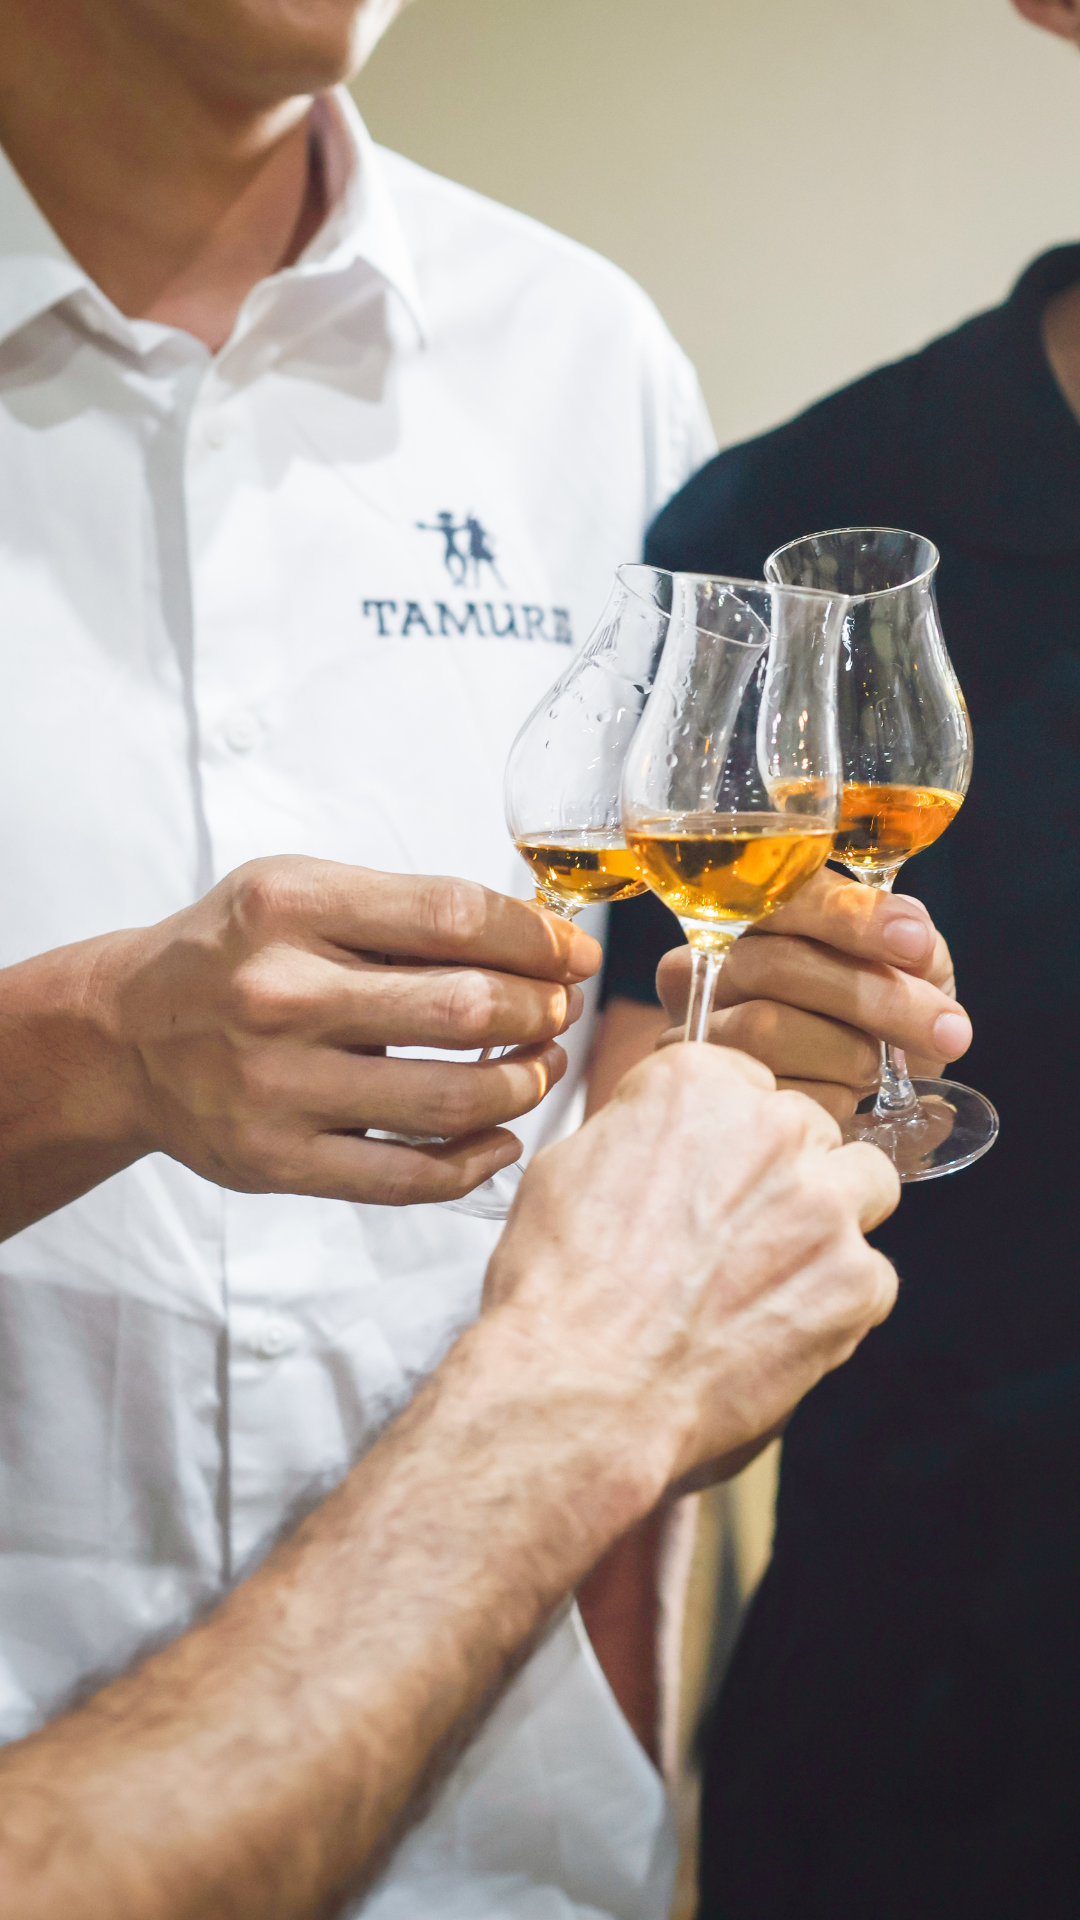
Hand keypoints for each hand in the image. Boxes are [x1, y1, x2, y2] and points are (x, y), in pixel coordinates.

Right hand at [100, 857, 599, 1204]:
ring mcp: (278, 1087)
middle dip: (540, 1010)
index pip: (453, 916)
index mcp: (290, 908)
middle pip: (466, 1008)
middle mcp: (279, 996)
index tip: (573, 952)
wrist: (125, 1036)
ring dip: (524, 1084)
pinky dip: (476, 1161)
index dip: (536, 938)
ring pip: (451, 1099)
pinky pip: (408, 1177)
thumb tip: (538, 937)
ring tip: (539, 1067)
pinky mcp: (279, 1162)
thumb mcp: (301, 892)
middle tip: (560, 1010)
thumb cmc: (234, 955)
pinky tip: (502, 1138)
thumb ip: (405, 910)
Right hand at [483, 1043, 898, 1496]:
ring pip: (862, 1187)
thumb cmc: (561, 1286)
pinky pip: (870, 1276)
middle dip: (783, 1174)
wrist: (583, 1388)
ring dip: (829, 1221)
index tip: (712, 1170)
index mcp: (697, 1083)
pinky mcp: (856, 1280)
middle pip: (809, 1131)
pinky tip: (775, 1329)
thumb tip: (664, 1137)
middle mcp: (772, 1126)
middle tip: (737, 1234)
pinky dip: (834, 1304)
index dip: (729, 1135)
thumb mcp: (569, 1164)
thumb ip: (641, 1130)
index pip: (746, 1083)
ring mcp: (824, 1203)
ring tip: (771, 1277)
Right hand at [655, 866, 971, 1120]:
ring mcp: (694, 1027)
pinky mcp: (704, 1090)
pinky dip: (830, 1099)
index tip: (915, 943)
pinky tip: (846, 1100)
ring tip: (880, 1068)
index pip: (786, 895)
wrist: (846, 1108)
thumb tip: (913, 939)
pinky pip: (770, 1090)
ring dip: (849, 1053)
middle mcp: (707, 963)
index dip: (852, 916)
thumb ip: (912, 947)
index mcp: (754, 917)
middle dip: (875, 997)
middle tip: (949, 1031)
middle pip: (778, 965)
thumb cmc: (872, 1026)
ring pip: (765, 1028)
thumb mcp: (907, 976)